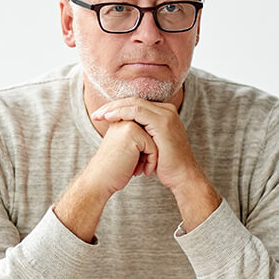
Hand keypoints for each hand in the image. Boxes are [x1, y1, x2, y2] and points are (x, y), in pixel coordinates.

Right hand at [53, 119, 156, 242]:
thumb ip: (135, 142)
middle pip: (152, 137)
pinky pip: (153, 146)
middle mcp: (122, 120)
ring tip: (138, 171)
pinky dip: (151, 162)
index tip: (136, 166)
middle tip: (139, 170)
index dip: (146, 151)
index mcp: (120, 122)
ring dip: (151, 159)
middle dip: (150, 154)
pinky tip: (139, 173)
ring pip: (155, 141)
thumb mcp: (125, 154)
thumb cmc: (111, 174)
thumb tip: (152, 142)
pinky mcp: (132, 134)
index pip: (147, 133)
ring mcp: (127, 125)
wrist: (97, 184)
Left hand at [90, 98, 221, 227]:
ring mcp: (166, 115)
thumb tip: (122, 130)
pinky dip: (122, 113)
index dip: (117, 107)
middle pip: (134, 101)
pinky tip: (110, 118)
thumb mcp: (150, 145)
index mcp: (164, 113)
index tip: (100, 116)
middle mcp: (167, 110)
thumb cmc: (165, 165)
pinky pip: (138, 112)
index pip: (136, 104)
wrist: (182, 177)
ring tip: (99, 115)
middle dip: (112, 106)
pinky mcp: (163, 122)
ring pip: (134, 103)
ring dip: (114, 108)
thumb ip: (141, 133)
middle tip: (96, 114)